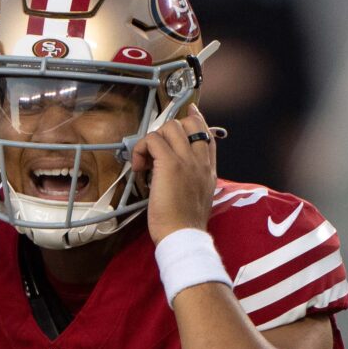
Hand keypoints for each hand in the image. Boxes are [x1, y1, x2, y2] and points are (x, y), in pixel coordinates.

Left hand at [132, 107, 217, 242]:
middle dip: (166, 131)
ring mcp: (186, 160)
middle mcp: (200, 160)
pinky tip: (139, 167)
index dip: (195, 119)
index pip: (206, 132)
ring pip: (169, 127)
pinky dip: (141, 149)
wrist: (184, 236)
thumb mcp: (198, 198)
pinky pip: (152, 139)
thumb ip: (194, 180)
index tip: (188, 112)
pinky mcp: (169, 164)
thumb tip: (180, 174)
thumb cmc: (186, 224)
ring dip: (153, 139)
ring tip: (146, 161)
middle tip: (154, 150)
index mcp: (208, 169)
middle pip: (187, 123)